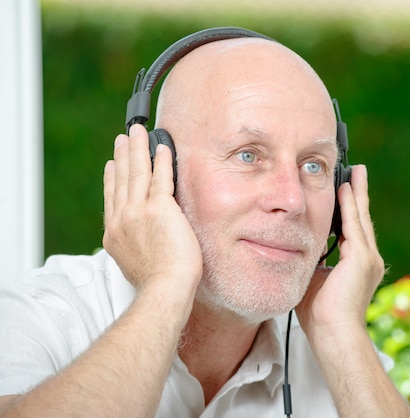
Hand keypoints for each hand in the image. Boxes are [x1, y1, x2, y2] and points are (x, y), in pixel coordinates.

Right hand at [102, 124, 201, 295]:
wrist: (164, 289)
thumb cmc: (157, 283)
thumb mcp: (134, 262)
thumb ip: (134, 244)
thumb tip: (142, 239)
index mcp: (114, 234)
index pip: (112, 198)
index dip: (112, 178)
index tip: (112, 165)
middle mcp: (122, 219)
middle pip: (122, 180)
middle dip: (123, 156)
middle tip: (123, 138)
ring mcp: (139, 212)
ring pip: (138, 173)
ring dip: (138, 149)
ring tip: (137, 133)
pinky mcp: (160, 208)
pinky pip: (161, 177)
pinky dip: (161, 160)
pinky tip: (162, 147)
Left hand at [296, 164, 384, 334]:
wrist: (333, 335)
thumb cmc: (320, 315)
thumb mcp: (314, 278)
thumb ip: (312, 259)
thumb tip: (297, 245)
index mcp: (357, 264)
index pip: (352, 229)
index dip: (348, 209)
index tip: (343, 191)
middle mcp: (367, 258)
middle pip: (360, 218)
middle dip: (357, 194)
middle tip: (355, 172)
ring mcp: (367, 258)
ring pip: (360, 217)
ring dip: (356, 193)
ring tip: (355, 172)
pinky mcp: (361, 258)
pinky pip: (354, 225)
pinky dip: (350, 205)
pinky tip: (345, 188)